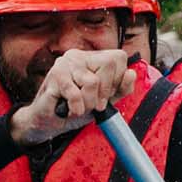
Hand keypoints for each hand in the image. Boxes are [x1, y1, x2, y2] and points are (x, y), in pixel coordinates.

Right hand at [11, 48, 132, 142]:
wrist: (49, 124)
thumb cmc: (75, 110)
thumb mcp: (105, 101)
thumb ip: (121, 89)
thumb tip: (131, 74)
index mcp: (92, 58)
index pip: (118, 57)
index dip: (117, 80)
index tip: (105, 96)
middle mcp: (79, 56)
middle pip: (109, 64)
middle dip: (104, 92)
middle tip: (92, 103)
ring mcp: (66, 63)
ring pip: (93, 82)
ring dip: (89, 103)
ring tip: (79, 106)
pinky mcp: (55, 75)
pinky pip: (76, 93)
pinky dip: (77, 107)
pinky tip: (70, 109)